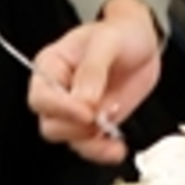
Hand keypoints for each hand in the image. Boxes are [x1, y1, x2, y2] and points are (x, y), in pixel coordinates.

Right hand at [29, 0, 162, 164]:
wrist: (143, 41)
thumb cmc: (119, 32)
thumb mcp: (107, 40)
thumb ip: (93, 70)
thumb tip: (84, 100)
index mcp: (51, 66)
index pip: (41, 97)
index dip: (60, 109)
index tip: (86, 112)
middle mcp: (58, 92)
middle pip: (50, 125)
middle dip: (75, 128)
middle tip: (100, 118)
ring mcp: (77, 111)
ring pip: (70, 140)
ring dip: (91, 143)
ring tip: (113, 132)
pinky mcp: (95, 123)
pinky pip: (91, 146)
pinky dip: (103, 152)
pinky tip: (117, 148)